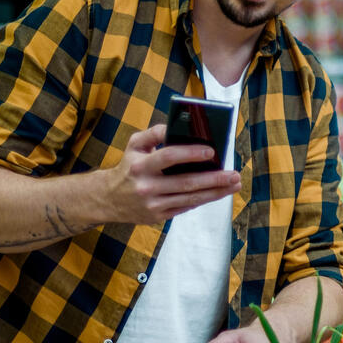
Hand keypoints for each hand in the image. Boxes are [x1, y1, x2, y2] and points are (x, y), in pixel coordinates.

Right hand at [102, 124, 241, 223]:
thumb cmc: (128, 166)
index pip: (168, 157)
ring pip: (191, 198)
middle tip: (234, 174)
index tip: (212, 151)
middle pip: (186, 182)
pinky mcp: (159, 216)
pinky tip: (219, 192)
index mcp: (140, 166)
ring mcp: (153, 204)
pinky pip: (186, 206)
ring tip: (234, 184)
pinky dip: (204, 199)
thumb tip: (175, 126)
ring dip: (216, 192)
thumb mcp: (134, 145)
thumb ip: (154, 133)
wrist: (108, 199)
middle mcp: (146, 186)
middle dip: (214, 178)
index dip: (191, 154)